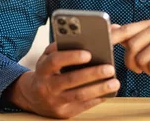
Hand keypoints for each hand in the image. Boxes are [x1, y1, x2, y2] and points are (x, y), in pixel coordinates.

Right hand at [5, 42, 119, 118]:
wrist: (34, 97)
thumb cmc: (48, 70)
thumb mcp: (49, 56)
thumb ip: (64, 46)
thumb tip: (86, 36)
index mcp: (43, 68)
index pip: (55, 61)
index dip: (71, 57)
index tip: (88, 54)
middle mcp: (46, 85)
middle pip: (70, 79)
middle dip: (92, 74)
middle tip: (110, 68)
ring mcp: (54, 101)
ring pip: (79, 95)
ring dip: (99, 89)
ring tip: (115, 82)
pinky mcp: (63, 113)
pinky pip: (83, 106)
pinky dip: (97, 99)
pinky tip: (108, 92)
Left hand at [111, 20, 149, 91]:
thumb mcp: (144, 48)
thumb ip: (128, 37)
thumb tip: (112, 27)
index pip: (126, 30)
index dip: (113, 37)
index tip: (103, 42)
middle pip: (131, 47)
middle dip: (133, 62)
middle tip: (141, 67)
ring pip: (142, 59)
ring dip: (146, 69)